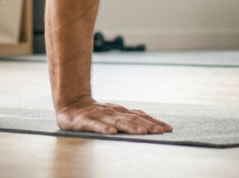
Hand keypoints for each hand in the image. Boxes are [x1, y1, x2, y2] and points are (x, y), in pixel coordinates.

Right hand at [56, 96, 172, 134]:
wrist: (70, 104)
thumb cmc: (95, 112)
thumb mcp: (114, 114)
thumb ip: (130, 117)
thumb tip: (151, 123)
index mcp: (120, 111)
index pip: (140, 116)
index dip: (154, 122)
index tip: (168, 128)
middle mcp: (112, 112)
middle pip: (132, 119)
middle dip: (147, 125)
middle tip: (161, 131)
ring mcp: (99, 116)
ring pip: (117, 122)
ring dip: (131, 127)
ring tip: (143, 132)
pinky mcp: (85, 121)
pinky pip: (95, 125)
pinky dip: (104, 128)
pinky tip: (112, 133)